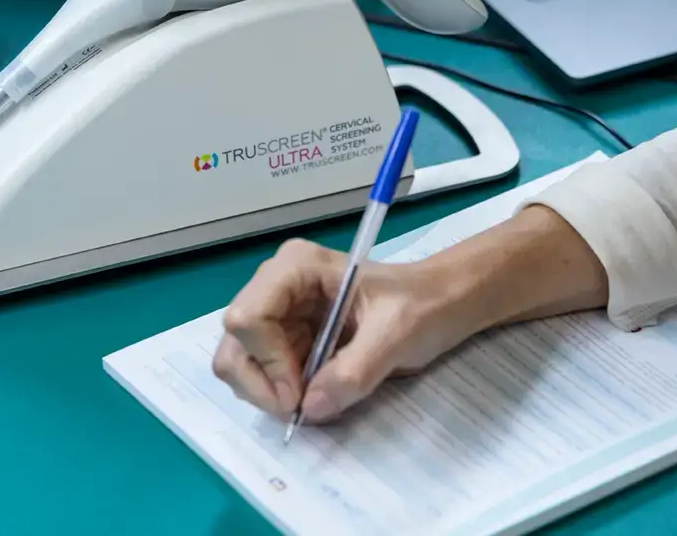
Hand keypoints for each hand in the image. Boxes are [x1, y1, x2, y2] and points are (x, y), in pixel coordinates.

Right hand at [211, 238, 471, 423]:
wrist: (441, 305)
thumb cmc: (423, 305)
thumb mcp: (397, 333)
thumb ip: (355, 369)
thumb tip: (311, 407)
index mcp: (296, 268)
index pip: (248, 317)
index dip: (266, 361)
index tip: (299, 395)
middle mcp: (276, 287)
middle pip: (235, 344)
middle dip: (261, 384)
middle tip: (301, 408)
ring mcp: (278, 315)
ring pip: (240, 364)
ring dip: (269, 393)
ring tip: (312, 400)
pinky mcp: (286, 341)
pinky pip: (263, 376)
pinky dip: (280, 395)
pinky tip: (315, 394)